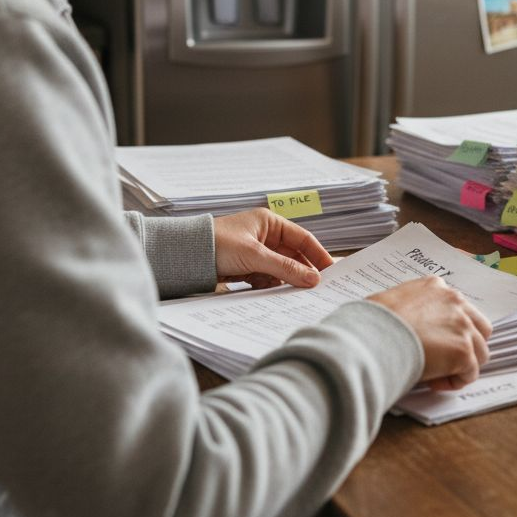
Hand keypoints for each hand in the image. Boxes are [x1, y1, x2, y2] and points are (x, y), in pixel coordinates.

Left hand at [213, 208, 334, 288]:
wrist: (184, 256)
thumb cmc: (217, 244)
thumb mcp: (255, 255)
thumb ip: (285, 267)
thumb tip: (313, 279)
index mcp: (269, 222)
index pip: (303, 238)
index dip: (318, 254)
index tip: (331, 271)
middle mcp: (265, 236)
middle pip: (293, 256)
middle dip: (302, 272)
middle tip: (317, 289)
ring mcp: (256, 253)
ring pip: (281, 269)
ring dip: (285, 280)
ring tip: (293, 294)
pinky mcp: (246, 268)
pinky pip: (267, 278)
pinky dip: (270, 286)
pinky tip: (271, 293)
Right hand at [368, 276, 491, 391]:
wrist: (371, 337)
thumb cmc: (370, 323)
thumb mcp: (388, 302)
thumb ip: (406, 309)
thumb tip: (402, 325)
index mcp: (435, 287)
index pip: (458, 308)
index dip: (448, 330)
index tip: (433, 343)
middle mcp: (454, 301)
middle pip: (479, 327)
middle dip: (467, 345)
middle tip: (445, 360)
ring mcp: (462, 325)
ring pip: (480, 351)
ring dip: (463, 365)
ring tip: (438, 374)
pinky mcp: (463, 350)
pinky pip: (470, 373)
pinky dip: (455, 381)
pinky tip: (434, 382)